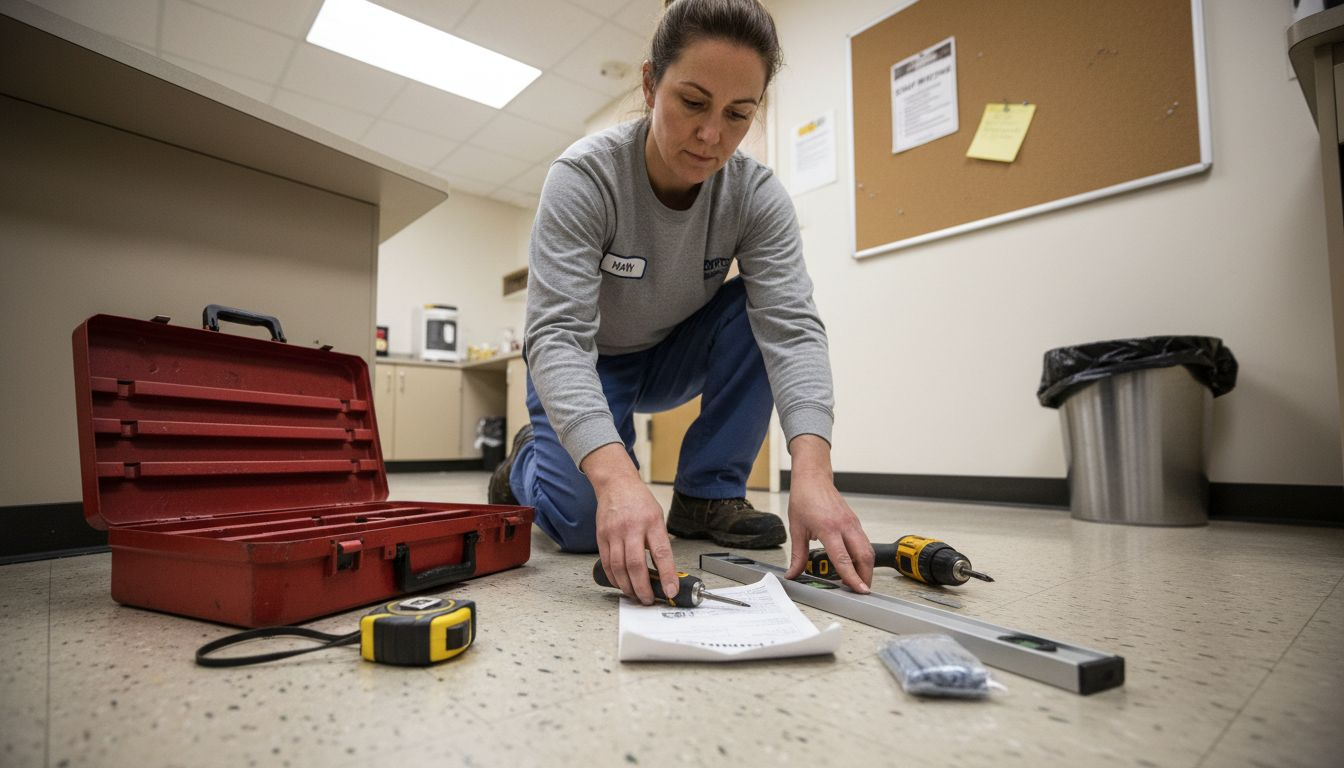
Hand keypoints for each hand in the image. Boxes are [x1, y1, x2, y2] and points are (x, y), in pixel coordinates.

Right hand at [582, 443, 679, 604]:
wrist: (616, 484)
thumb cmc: (639, 501)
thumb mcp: (657, 517)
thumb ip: (659, 543)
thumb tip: (664, 572)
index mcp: (651, 522)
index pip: (661, 553)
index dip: (666, 575)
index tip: (671, 591)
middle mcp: (631, 528)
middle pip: (635, 565)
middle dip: (642, 588)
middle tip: (648, 599)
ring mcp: (613, 533)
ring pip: (618, 567)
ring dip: (627, 586)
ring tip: (635, 595)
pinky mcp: (601, 537)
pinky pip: (606, 563)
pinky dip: (614, 578)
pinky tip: (621, 583)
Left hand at [783, 436, 872, 593]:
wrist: (813, 478)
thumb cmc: (804, 498)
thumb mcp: (797, 529)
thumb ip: (797, 555)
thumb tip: (793, 574)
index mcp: (829, 528)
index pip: (843, 558)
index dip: (852, 577)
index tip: (858, 590)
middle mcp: (845, 526)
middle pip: (864, 556)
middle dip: (865, 577)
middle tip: (860, 591)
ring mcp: (853, 523)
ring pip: (868, 550)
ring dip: (866, 568)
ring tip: (858, 581)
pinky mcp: (855, 522)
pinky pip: (865, 542)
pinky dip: (863, 557)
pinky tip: (856, 565)